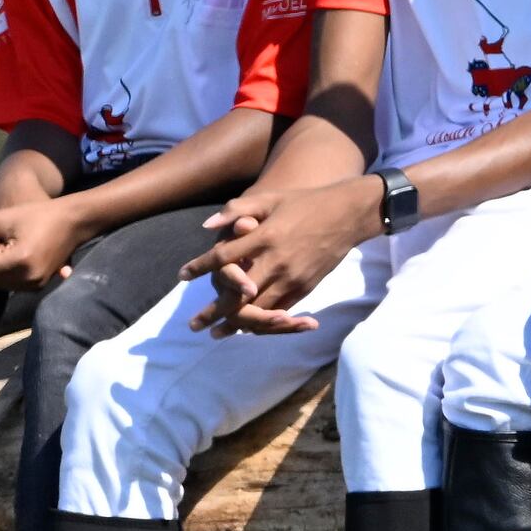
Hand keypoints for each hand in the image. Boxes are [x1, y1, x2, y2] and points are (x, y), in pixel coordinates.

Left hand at [0, 191, 88, 292]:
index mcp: (20, 261)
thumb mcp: (1, 218)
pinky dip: (3, 274)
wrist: (73, 221)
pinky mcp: (41, 285)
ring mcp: (37, 284)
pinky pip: (13, 285)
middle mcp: (30, 278)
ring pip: (0, 285)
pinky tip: (3, 258)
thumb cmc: (36, 215)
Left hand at [183, 176, 377, 335]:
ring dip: (235, 323)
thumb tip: (207, 227)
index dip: (200, 267)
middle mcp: (276, 261)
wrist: (348, 214)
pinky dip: (262, 321)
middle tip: (194, 325)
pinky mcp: (306, 287)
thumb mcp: (269, 199)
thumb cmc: (305, 202)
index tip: (182, 276)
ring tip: (217, 332)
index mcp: (264, 237)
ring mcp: (293, 277)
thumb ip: (236, 210)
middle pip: (237, 295)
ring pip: (259, 309)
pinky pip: (280, 310)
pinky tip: (248, 327)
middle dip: (213, 312)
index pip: (223, 257)